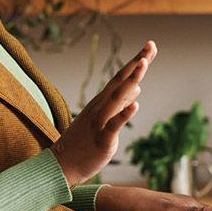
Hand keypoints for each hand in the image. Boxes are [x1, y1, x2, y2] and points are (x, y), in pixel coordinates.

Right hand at [52, 41, 156, 185]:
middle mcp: (100, 108)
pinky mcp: (102, 139)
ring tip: (143, 63)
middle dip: (136, 62)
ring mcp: (99, 122)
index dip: (135, 62)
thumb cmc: (83, 144)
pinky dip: (124, 114)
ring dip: (130, 80)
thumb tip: (138, 88)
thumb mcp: (104, 120)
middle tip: (150, 44)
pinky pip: (114, 125)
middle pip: (120, 81)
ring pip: (117, 98)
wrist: (61, 166)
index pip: (121, 78)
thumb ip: (121, 104)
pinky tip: (136, 105)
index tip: (150, 47)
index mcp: (102, 103)